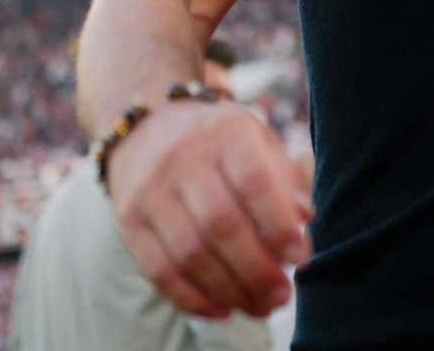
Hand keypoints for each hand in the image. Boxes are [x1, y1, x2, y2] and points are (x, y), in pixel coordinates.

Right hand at [106, 100, 313, 317]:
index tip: (301, 258)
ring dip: (228, 290)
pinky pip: (158, 270)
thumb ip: (284, 178)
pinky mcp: (128, 220)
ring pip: (189, 253)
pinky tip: (222, 309)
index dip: (278, 225)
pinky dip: (191, 297)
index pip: (253, 182)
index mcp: (224, 132)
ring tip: (259, 307)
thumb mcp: (256, 140)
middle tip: (282, 295)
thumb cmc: (218, 140)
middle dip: (256, 269)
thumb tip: (304, 220)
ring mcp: (150, 190)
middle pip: (220, 224)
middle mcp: (182, 157)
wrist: (145, 124)